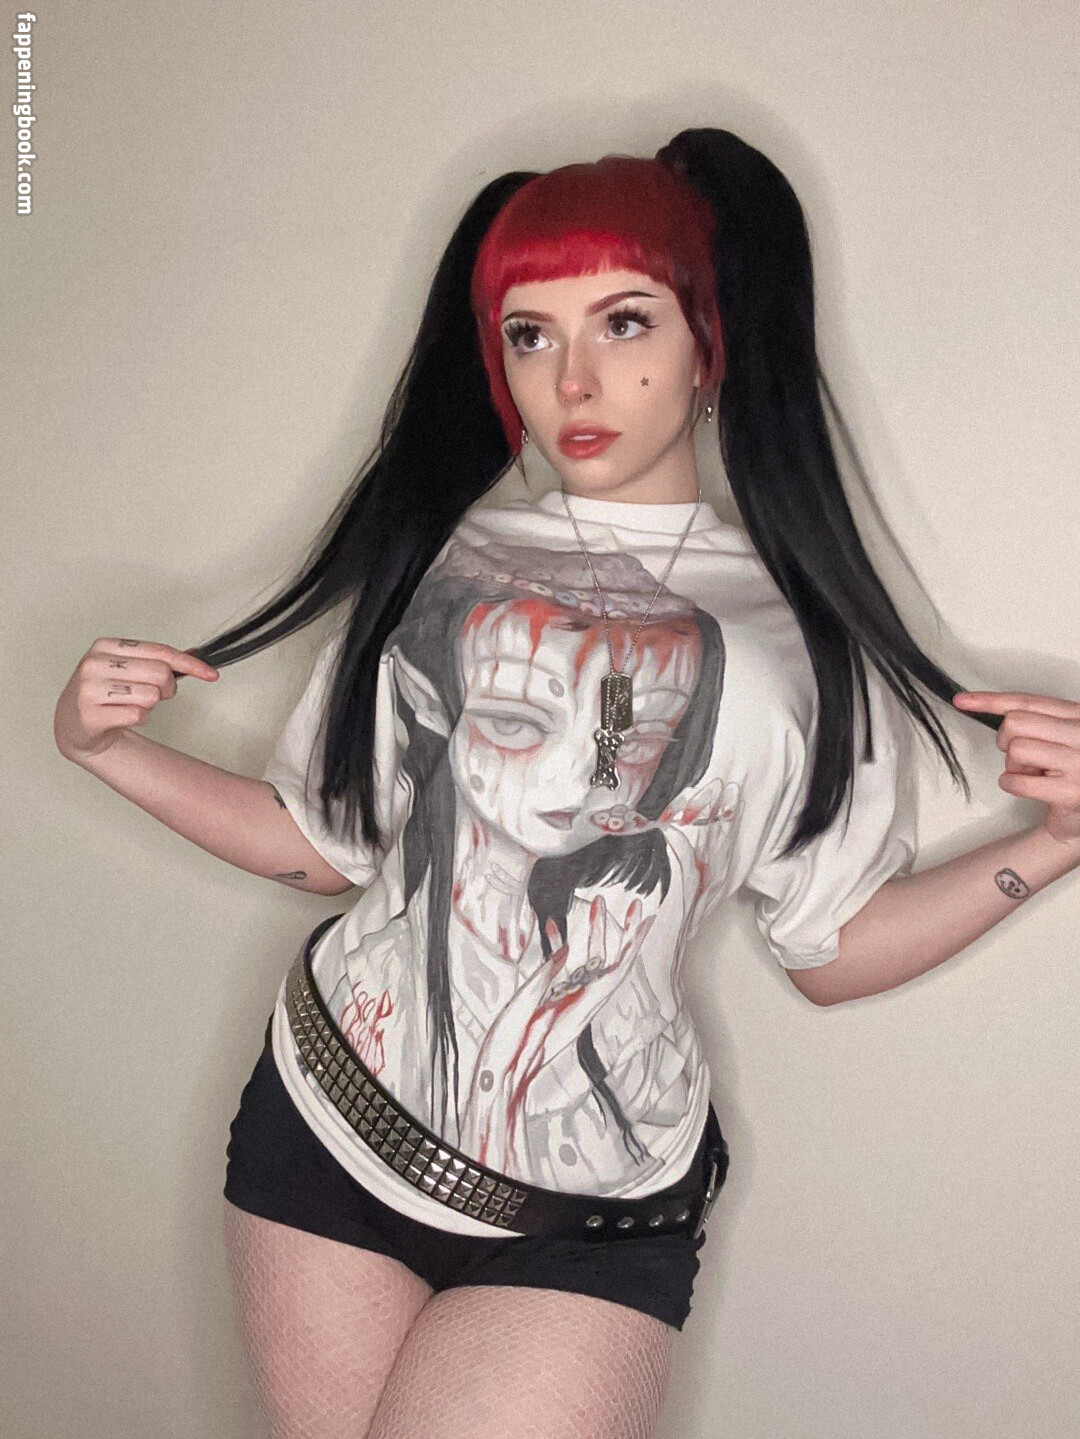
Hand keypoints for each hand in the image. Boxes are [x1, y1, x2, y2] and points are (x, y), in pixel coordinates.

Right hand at [54, 637, 218, 762]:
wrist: (74, 723)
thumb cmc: (107, 693)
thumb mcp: (128, 669)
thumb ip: (159, 661)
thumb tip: (197, 655)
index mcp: (107, 646)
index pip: (160, 651)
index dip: (190, 664)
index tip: (212, 674)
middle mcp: (95, 663)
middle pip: (160, 673)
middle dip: (167, 689)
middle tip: (155, 695)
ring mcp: (90, 689)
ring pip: (151, 696)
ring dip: (150, 706)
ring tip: (131, 705)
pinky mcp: (90, 715)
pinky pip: (138, 716)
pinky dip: (139, 719)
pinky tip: (122, 717)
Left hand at [952, 690, 1079, 845]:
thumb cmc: (1070, 772)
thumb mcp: (1060, 737)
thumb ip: (1035, 721)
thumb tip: (987, 707)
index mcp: (1077, 716)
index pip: (1027, 701)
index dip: (990, 700)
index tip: (962, 701)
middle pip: (1015, 723)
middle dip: (1005, 740)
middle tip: (1019, 756)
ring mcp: (1078, 763)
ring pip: (1016, 750)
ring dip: (1013, 766)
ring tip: (1033, 773)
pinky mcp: (1070, 792)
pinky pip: (1018, 782)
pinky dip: (1011, 784)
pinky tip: (1023, 786)